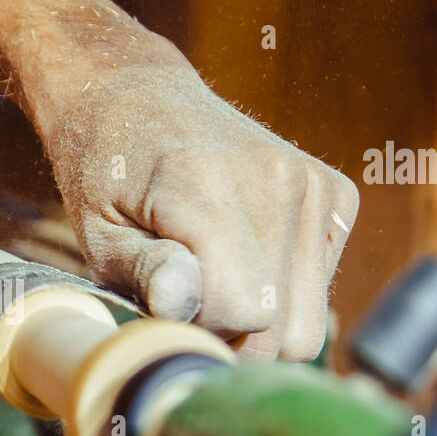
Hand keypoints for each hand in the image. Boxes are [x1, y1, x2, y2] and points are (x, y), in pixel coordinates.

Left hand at [43, 32, 359, 360]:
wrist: (141, 98)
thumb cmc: (109, 175)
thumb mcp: (100, 231)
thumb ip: (143, 270)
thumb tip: (179, 304)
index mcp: (208, 184)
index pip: (247, 312)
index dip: (204, 329)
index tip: (167, 302)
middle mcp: (277, 178)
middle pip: (287, 334)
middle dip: (233, 337)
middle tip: (187, 295)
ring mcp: (314, 184)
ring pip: (308, 325)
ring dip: (259, 321)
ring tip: (212, 276)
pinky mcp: (336, 194)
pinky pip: (320, 293)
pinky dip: (281, 293)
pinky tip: (241, 257)